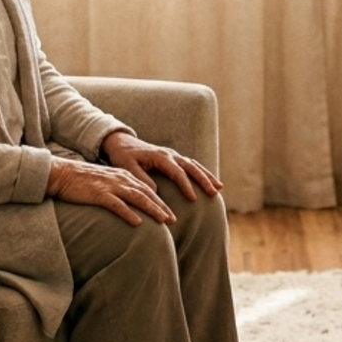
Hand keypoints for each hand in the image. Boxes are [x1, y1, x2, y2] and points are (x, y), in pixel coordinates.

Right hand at [47, 156, 173, 225]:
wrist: (61, 174)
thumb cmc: (82, 181)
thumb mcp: (105, 182)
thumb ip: (119, 190)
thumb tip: (131, 205)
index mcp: (122, 175)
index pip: (146, 189)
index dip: (160, 202)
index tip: (170, 214)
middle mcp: (120, 179)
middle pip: (146, 194)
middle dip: (161, 207)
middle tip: (173, 220)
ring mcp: (110, 186)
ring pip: (137, 198)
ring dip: (152, 209)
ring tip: (163, 221)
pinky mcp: (99, 194)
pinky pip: (117, 205)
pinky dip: (129, 213)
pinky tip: (137, 222)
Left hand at [101, 130, 222, 202]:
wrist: (122, 143)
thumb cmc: (123, 156)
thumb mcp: (127, 168)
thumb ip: (141, 178)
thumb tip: (155, 191)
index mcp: (160, 156)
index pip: (177, 172)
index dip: (186, 185)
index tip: (193, 198)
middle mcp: (170, 154)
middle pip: (191, 166)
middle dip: (204, 180)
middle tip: (214, 193)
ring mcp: (173, 155)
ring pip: (194, 164)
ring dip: (207, 176)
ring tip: (219, 188)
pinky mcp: (173, 158)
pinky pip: (191, 164)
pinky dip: (202, 172)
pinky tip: (210, 182)